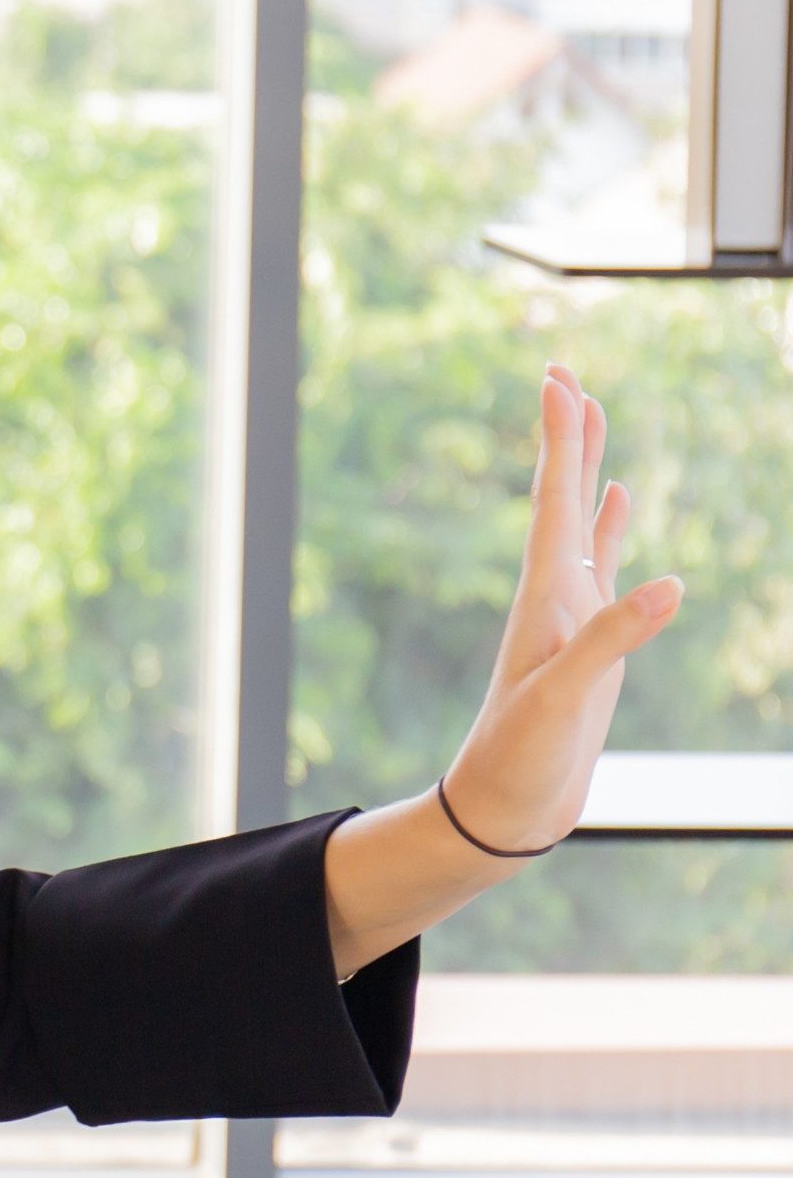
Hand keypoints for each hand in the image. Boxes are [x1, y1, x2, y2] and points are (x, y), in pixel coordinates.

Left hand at [438, 365, 685, 855]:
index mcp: (546, 595)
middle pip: (561, 494)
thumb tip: (672, 586)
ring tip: (592, 414)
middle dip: (567, 433)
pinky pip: (602, 563)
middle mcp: (554, 593)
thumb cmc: (522, 755)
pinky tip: (616, 501)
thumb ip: (614, 641)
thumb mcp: (566, 697)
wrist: (506, 807)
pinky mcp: (588, 638)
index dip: (560, 438)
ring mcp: (572, 613)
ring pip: (580, 519)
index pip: (554, 499)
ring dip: (587, 466)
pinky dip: (609, 526)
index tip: (558, 375)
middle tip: (565, 370)